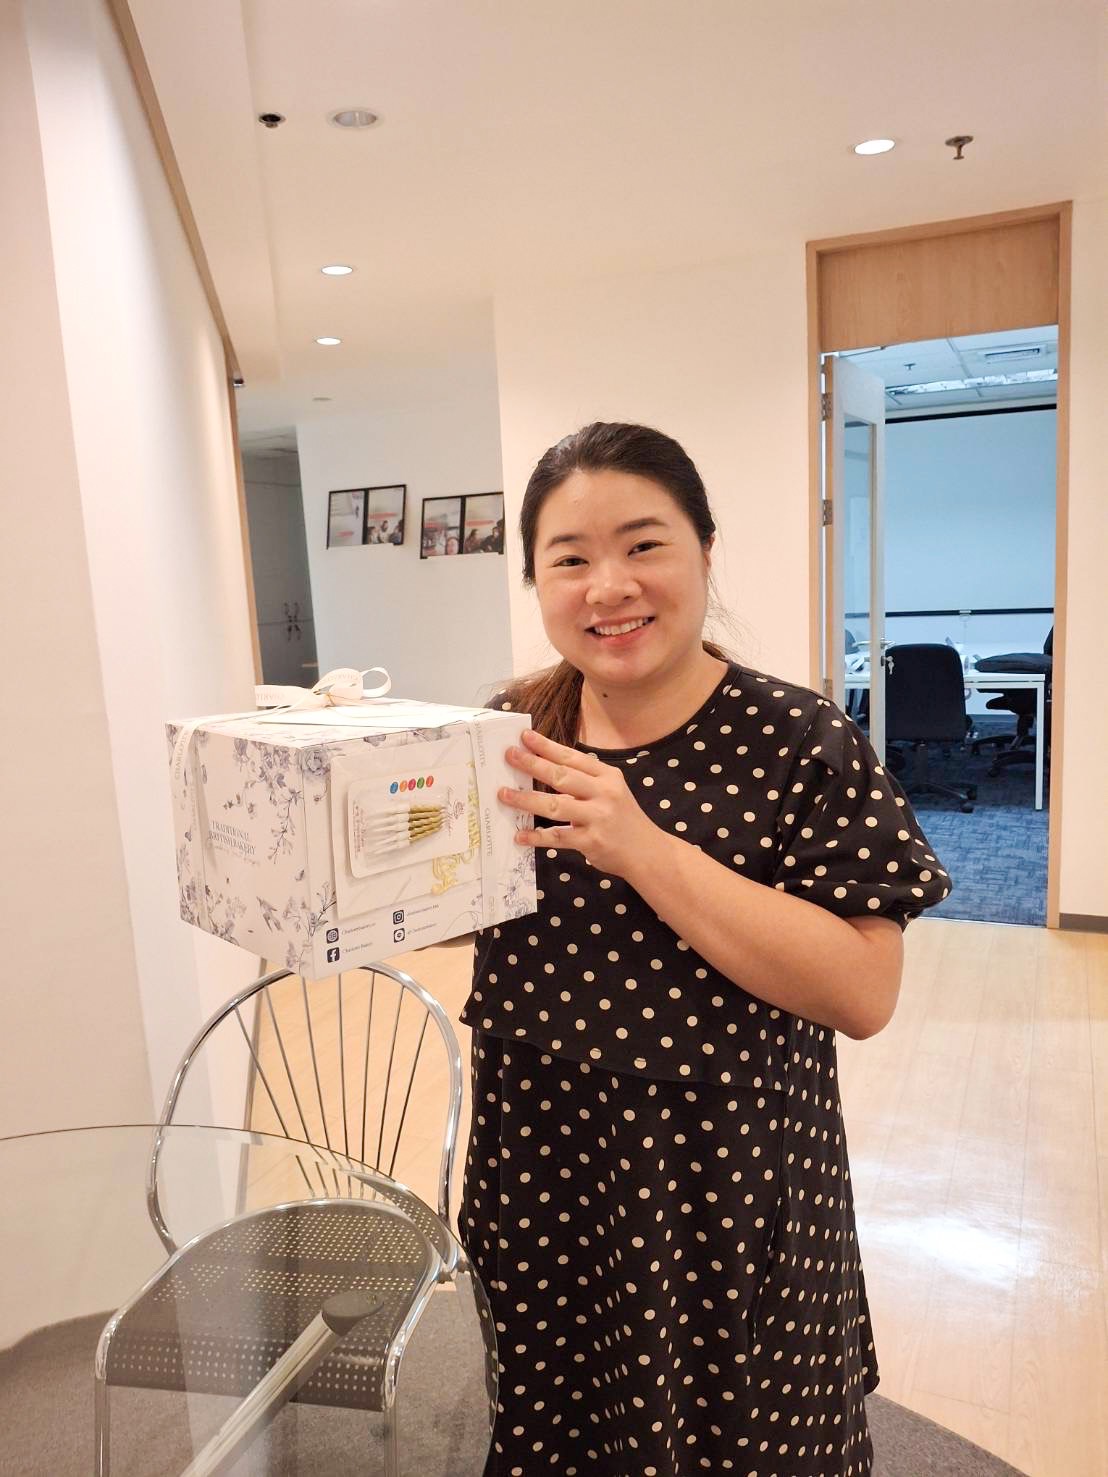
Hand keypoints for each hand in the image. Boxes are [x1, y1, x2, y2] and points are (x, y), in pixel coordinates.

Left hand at [499, 729, 663, 881]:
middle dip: (533, 764)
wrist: (648, 853)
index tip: (524, 737)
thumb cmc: (624, 819)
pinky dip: (537, 836)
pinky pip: (558, 837)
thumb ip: (584, 782)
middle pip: (562, 776)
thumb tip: (544, 770)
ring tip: (503, 794)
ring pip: (556, 805)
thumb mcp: (611, 792)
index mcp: (607, 776)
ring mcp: (598, 818)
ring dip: (526, 799)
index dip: (547, 747)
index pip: (572, 758)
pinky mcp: (591, 842)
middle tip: (510, 755)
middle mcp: (604, 793)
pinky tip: (520, 835)